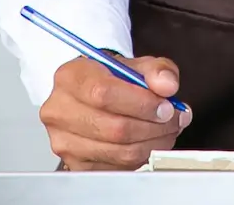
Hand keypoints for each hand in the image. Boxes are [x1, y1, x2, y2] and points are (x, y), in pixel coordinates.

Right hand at [40, 55, 190, 170]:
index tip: (166, 106)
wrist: (91, 97)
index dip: (141, 104)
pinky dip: (141, 158)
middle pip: (114, 128)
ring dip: (152, 144)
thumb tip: (167, 85)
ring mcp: (64, 141)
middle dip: (154, 126)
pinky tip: (149, 143)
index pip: (104, 94)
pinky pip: (117, 168)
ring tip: (167, 131)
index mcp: (70, 77)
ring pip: (118, 152)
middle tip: (173, 119)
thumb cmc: (110, 80)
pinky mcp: (75, 164)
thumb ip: (156, 70)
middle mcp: (59, 110)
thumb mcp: (134, 65)